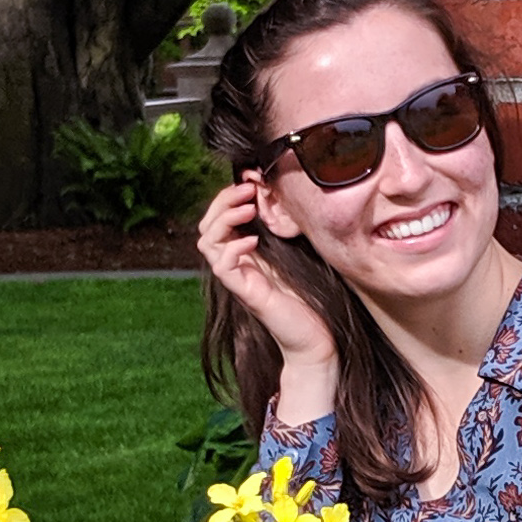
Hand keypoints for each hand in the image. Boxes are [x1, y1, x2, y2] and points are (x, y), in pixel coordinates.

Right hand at [199, 175, 337, 398]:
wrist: (316, 339)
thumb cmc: (310, 299)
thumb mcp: (297, 254)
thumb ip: (285, 230)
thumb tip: (285, 198)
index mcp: (245, 254)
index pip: (218, 219)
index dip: (227, 197)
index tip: (250, 182)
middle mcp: (237, 265)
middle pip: (206, 226)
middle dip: (222, 201)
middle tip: (247, 188)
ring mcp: (239, 280)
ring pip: (207, 242)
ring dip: (225, 219)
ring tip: (249, 207)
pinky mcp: (247, 294)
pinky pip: (223, 266)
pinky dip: (234, 247)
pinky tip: (253, 240)